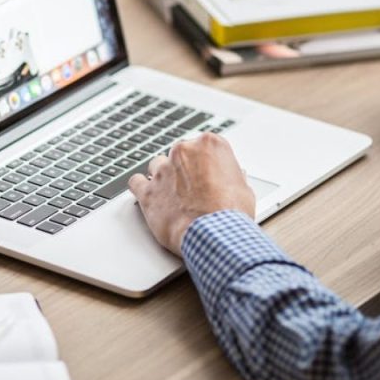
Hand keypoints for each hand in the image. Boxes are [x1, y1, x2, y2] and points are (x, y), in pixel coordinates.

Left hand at [128, 133, 255, 256]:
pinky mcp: (148, 191)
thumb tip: (232, 177)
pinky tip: (149, 195)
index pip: (204, 146)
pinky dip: (141, 188)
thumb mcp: (244, 189)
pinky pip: (136, 182)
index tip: (209, 175)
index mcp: (209, 144)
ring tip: (173, 195)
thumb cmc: (231, 213)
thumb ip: (232, 177)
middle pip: (180, 154)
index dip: (207, 163)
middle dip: (185, 169)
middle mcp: (183, 151)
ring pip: (157, 165)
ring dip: (164, 177)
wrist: (214, 235)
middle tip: (194, 189)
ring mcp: (162, 170)